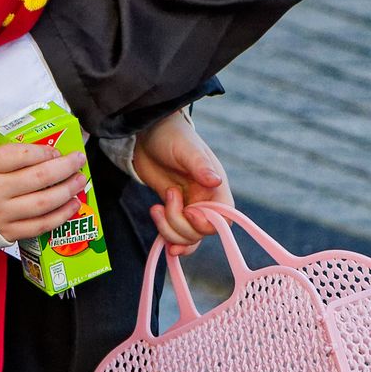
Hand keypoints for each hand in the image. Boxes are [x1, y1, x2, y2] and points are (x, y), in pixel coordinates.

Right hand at [0, 141, 87, 241]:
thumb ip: (7, 150)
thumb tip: (42, 143)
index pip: (20, 155)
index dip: (43, 151)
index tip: (56, 150)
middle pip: (38, 178)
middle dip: (65, 168)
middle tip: (78, 160)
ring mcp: (2, 214)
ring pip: (43, 203)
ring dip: (68, 191)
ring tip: (80, 181)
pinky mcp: (9, 233)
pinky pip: (41, 225)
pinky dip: (61, 215)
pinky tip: (72, 205)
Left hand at [129, 108, 228, 249]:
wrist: (146, 134)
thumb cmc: (170, 135)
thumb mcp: (185, 149)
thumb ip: (200, 166)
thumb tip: (216, 181)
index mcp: (215, 186)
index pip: (224, 217)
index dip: (208, 223)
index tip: (189, 212)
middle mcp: (205, 200)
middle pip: (201, 232)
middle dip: (181, 225)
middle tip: (167, 198)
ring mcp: (188, 207)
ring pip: (187, 238)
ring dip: (169, 230)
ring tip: (156, 208)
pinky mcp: (172, 210)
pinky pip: (174, 234)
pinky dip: (166, 236)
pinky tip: (157, 220)